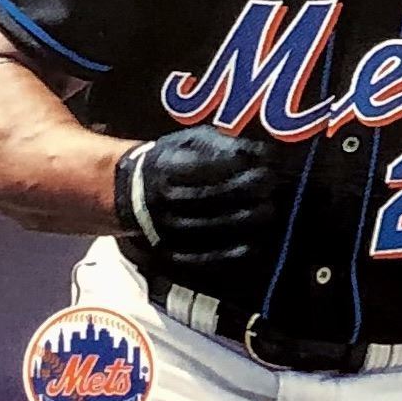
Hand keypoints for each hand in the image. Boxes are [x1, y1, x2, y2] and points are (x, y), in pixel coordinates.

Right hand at [113, 126, 298, 276]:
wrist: (131, 194)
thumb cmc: (172, 162)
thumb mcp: (189, 142)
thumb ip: (221, 145)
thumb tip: (260, 152)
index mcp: (166, 168)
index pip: (206, 166)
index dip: (239, 164)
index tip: (265, 160)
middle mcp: (163, 201)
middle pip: (212, 197)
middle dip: (247, 190)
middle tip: (270, 184)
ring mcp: (166, 230)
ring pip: (211, 227)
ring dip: (245, 219)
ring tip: (267, 208)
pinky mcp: (171, 253)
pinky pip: (203, 257)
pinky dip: (230, 252)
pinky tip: (252, 242)